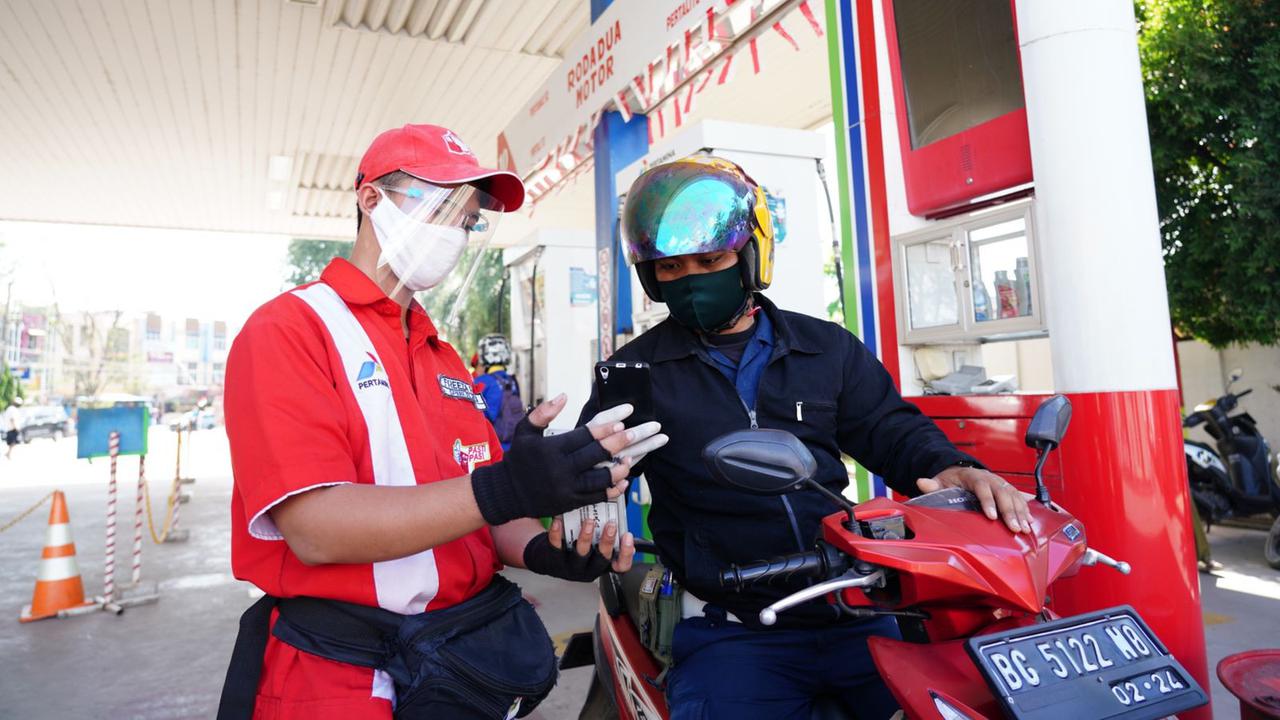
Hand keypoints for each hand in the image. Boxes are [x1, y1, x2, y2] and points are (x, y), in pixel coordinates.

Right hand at [471, 394, 651, 524]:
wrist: (506, 492)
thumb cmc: (517, 458)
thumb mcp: (524, 431)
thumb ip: (543, 412)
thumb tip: (564, 396)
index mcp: (551, 449)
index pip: (584, 436)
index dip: (605, 429)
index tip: (622, 421)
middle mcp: (560, 469)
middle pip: (596, 455)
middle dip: (618, 443)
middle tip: (634, 434)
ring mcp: (566, 488)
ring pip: (600, 479)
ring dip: (618, 469)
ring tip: (630, 459)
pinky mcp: (569, 503)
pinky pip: (596, 496)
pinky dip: (612, 489)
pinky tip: (623, 481)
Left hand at [523, 517, 635, 581]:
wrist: (547, 554)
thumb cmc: (575, 545)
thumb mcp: (594, 542)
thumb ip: (606, 532)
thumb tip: (616, 510)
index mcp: (602, 564)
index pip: (620, 566)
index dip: (626, 553)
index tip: (628, 536)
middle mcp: (588, 569)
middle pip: (602, 559)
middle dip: (608, 541)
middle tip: (611, 525)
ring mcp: (571, 567)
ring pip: (581, 554)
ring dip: (586, 537)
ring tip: (588, 521)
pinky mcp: (554, 561)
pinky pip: (556, 548)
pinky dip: (557, 534)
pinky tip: (559, 521)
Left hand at [917, 466, 1032, 533]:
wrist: (961, 472)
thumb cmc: (951, 480)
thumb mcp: (940, 481)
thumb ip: (933, 484)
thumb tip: (922, 482)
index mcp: (973, 476)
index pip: (982, 487)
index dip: (988, 501)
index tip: (991, 516)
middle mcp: (991, 478)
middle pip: (1002, 493)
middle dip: (1009, 511)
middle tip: (1014, 528)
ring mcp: (1001, 484)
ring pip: (1014, 496)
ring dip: (1021, 513)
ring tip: (1024, 529)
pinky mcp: (1008, 490)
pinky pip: (1020, 499)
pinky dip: (1026, 510)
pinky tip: (1030, 523)